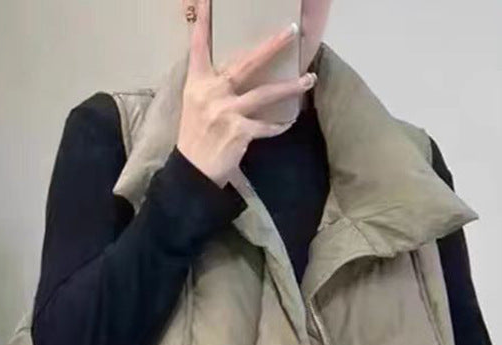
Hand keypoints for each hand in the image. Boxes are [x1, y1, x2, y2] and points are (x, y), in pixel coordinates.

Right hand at [177, 0, 316, 187]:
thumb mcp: (195, 105)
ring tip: (309, 79)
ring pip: (265, 94)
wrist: (192, 171)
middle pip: (246, 63)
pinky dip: (278, 125)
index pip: (199, 46)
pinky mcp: (238, 132)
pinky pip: (266, 126)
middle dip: (271, 46)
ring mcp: (225, 112)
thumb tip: (234, 72)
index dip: (203, 22)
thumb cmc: (196, 136)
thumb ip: (212, 85)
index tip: (209, 1)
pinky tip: (288, 121)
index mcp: (197, 83)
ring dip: (290, 87)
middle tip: (291, 31)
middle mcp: (211, 92)